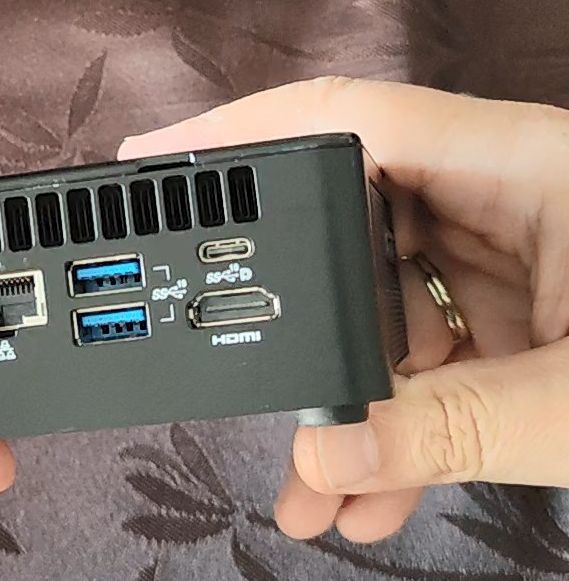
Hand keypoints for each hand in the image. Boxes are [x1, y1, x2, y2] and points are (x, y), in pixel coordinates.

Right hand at [118, 77, 568, 542]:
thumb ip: (447, 430)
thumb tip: (322, 455)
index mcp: (524, 167)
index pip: (351, 121)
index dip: (240, 132)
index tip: (153, 165)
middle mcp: (504, 201)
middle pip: (349, 232)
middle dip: (292, 328)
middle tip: (232, 377)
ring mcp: (508, 266)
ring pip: (383, 317)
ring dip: (346, 406)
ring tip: (313, 490)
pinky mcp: (518, 324)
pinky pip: (426, 365)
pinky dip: (396, 429)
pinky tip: (373, 496)